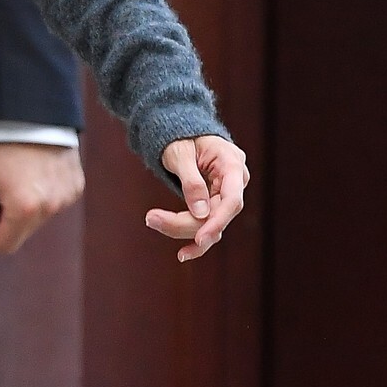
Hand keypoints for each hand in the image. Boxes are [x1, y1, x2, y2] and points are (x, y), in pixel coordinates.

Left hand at [0, 141, 84, 255]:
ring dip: (24, 210)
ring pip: (37, 222)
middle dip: (5, 222)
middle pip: (21, 236)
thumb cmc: (1, 145)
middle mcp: (50, 209)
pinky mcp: (75, 189)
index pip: (3, 246)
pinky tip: (34, 174)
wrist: (33, 113)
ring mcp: (65, 199)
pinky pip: (53, 205)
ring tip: (17, 180)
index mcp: (24, 209)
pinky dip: (41, 197)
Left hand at [148, 135, 249, 260]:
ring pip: (211, 224)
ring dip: (182, 230)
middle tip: (152, 218)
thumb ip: (191, 182)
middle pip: (219, 215)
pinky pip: (207, 224)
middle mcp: (235, 182)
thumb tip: (200, 213)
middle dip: (187, 224)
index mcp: (232, 164)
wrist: (183, 132)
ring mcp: (226, 194)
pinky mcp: (215, 203)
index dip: (217, 222)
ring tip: (152, 219)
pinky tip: (183, 253)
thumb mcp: (181, 154)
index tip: (200, 239)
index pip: (232, 200)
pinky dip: (192, 236)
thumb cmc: (182, 137)